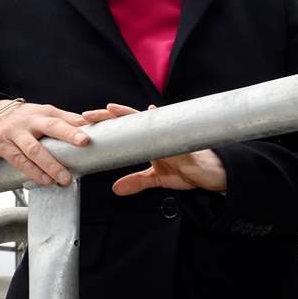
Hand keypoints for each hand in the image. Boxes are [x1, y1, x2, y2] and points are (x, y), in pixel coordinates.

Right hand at [0, 100, 90, 186]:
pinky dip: (33, 172)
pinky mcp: (3, 146)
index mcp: (45, 112)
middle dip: (68, 134)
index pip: (65, 117)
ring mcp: (17, 133)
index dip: (79, 123)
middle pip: (51, 126)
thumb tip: (89, 127)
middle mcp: (32, 120)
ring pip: (35, 149)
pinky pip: (19, 161)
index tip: (93, 131)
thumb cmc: (24, 118)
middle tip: (84, 142)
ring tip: (64, 178)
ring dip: (51, 164)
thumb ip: (65, 120)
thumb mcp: (42, 114)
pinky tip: (45, 180)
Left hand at [80, 103, 227, 195]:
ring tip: (109, 109)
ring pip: (143, 119)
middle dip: (107, 116)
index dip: (106, 125)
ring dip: (126, 113)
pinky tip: (149, 112)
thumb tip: (116, 189)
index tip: (85, 125)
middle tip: (85, 115)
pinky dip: (157, 122)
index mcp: (149, 139)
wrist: (213, 173)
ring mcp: (168, 134)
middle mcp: (157, 132)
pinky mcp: (179, 142)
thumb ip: (137, 181)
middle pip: (128, 119)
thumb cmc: (188, 169)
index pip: (123, 128)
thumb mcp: (157, 178)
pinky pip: (165, 131)